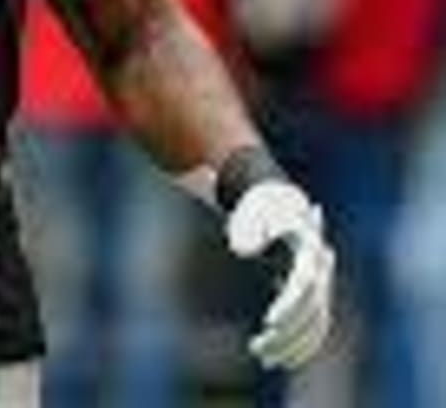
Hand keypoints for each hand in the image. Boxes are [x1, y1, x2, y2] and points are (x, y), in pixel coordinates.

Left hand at [227, 180, 335, 369]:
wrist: (276, 201)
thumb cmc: (259, 207)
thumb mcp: (251, 211)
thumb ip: (247, 227)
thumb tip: (241, 250)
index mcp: (307, 249)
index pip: (303, 286)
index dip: (289, 306)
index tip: (268, 323)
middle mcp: (320, 271)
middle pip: (311, 312)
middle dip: (287, 335)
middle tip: (257, 350)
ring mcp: (320, 286)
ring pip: (315, 326)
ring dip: (291, 347)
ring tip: (262, 358)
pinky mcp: (314, 297)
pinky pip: (315, 328)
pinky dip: (301, 347)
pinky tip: (279, 360)